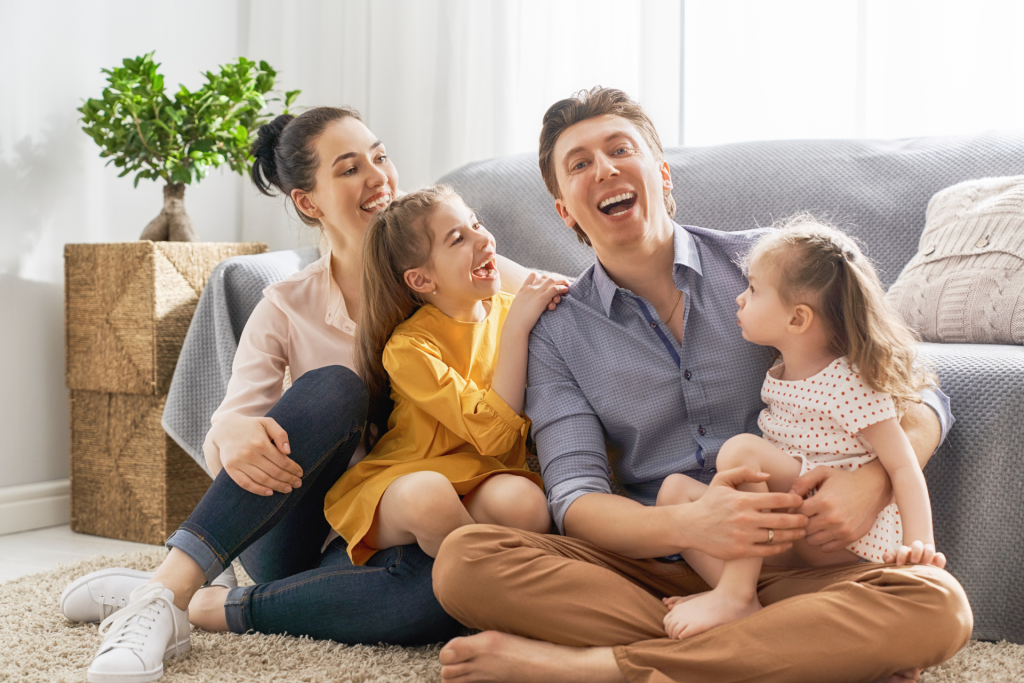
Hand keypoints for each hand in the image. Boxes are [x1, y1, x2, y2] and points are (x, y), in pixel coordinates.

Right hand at [208, 413, 302, 495]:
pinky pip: (246, 483)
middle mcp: (249, 454)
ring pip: (262, 480)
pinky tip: (270, 492)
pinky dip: (258, 490)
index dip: (293, 469)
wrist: (225, 428)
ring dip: (277, 486)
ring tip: (288, 489)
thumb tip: (288, 452)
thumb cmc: (251, 426)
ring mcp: (239, 462)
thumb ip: (281, 434)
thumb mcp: (268, 423)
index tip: (300, 473)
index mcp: (260, 443)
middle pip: (274, 472)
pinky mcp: (230, 469)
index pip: (282, 461)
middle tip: (298, 484)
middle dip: (288, 479)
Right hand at [506, 273, 568, 326]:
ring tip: (567, 285)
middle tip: (562, 282)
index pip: (533, 276)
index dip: (543, 277)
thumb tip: (528, 305)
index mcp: (523, 290)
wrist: (515, 326)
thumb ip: (523, 302)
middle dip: (555, 278)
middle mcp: (530, 288)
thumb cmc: (516, 321)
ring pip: (552, 281)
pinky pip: (555, 289)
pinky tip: (566, 290)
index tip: (550, 281)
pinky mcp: (542, 299)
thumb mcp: (518, 307)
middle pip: (545, 277)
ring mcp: (536, 292)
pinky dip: (562, 288)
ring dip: (561, 282)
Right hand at [685, 467, 806, 559]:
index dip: (793, 499)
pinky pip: (768, 550)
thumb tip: (767, 475)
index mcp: (743, 500)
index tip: (800, 500)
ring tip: (801, 532)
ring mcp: (744, 536)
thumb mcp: (722, 480)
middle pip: (782, 519)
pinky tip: (786, 543)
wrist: (690, 526)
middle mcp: (745, 518)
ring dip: (793, 534)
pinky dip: (780, 547)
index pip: (777, 499)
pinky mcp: (741, 551)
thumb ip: (744, 472)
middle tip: (807, 518)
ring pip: (778, 536)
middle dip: (799, 519)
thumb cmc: (709, 502)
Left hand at [791, 464, 888, 551]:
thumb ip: (802, 482)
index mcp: (823, 501)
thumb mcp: (822, 472)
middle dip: (800, 522)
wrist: (873, 489)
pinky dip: (822, 541)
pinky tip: (824, 530)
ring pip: (811, 541)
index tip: (796, 507)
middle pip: (802, 528)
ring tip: (814, 523)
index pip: (796, 513)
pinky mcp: (849, 538)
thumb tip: (789, 496)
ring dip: (809, 533)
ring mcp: (841, 530)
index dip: (793, 510)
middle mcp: (831, 518)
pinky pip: (826, 548)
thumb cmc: (844, 480)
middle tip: (804, 516)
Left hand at [883, 540, 946, 568]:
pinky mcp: (937, 560)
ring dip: (928, 554)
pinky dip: (940, 560)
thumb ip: (889, 558)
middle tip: (914, 562)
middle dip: (916, 552)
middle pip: (917, 544)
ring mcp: (927, 553)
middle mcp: (916, 550)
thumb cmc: (901, 565)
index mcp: (905, 551)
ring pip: (929, 548)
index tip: (899, 565)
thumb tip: (887, 559)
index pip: (903, 550)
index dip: (901, 556)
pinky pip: (940, 557)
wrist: (914, 567)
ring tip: (926, 564)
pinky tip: (937, 566)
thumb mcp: (894, 561)